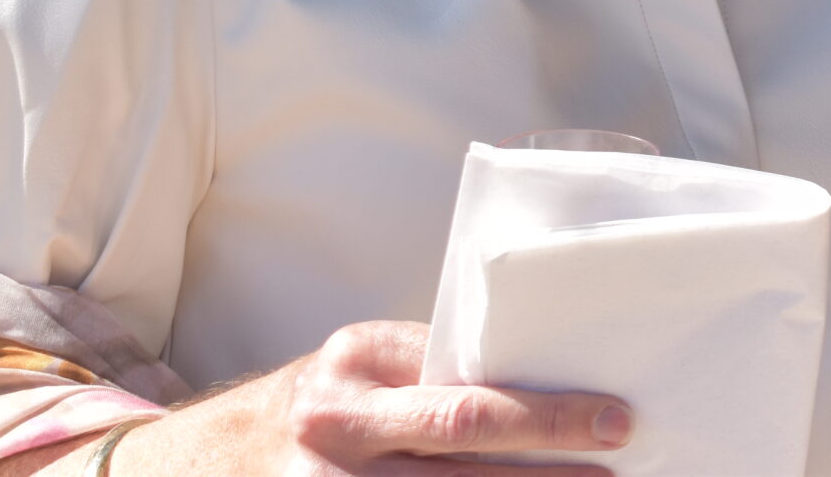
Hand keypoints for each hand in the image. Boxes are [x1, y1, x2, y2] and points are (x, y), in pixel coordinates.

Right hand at [107, 321, 630, 474]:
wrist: (217, 452)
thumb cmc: (328, 398)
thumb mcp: (371, 365)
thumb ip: (440, 369)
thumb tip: (549, 375)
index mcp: (358, 366)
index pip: (466, 396)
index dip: (546, 414)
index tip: (612, 421)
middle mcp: (336, 428)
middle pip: (459, 446)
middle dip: (545, 464)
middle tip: (612, 466)